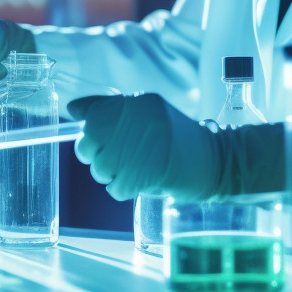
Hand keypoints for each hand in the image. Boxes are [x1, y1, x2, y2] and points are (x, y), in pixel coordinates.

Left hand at [69, 93, 216, 201]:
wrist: (217, 162)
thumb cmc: (178, 141)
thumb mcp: (150, 115)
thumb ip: (113, 109)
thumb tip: (74, 108)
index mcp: (141, 102)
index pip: (94, 113)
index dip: (91, 131)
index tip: (99, 140)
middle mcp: (142, 120)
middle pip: (90, 141)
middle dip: (95, 155)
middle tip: (114, 159)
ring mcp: (146, 146)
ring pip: (100, 167)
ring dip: (110, 175)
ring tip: (131, 171)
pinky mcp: (151, 173)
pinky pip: (116, 187)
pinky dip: (123, 189)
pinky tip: (139, 182)